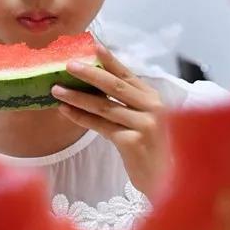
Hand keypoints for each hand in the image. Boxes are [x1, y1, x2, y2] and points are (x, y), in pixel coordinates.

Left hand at [51, 44, 166, 196]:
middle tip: (68, 64)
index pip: (128, 75)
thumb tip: (99, 92)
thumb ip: (133, 107)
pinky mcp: (133, 142)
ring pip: (104, 105)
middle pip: (115, 86)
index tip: (93, 46)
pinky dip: (81, 118)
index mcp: (156, 99)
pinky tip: (66, 111)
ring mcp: (144, 124)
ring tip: (57, 89)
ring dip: (77, 96)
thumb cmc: (158, 155)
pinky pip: (101, 126)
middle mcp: (152, 108)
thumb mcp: (152, 124)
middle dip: (89, 73)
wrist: (172, 184)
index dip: (110, 60)